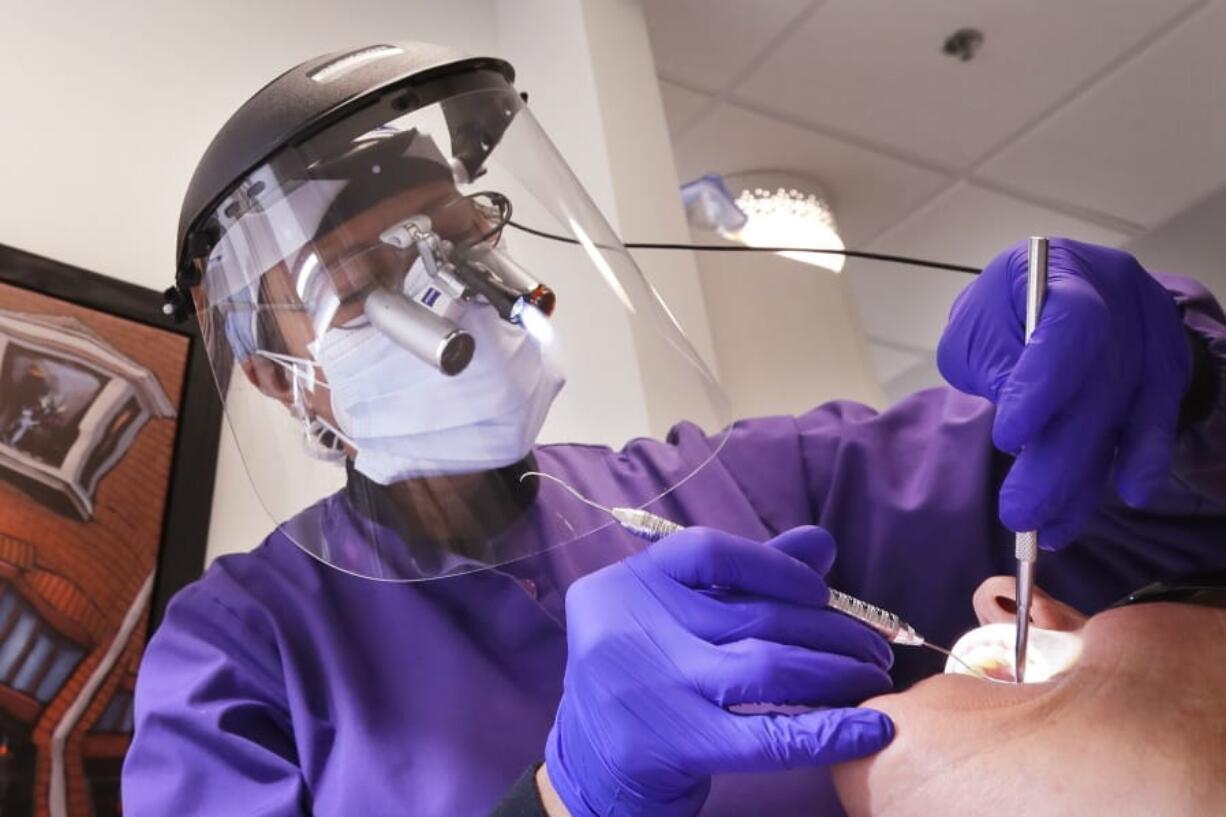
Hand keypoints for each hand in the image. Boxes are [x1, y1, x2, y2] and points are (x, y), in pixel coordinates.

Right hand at [544, 526, 894, 816]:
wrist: (591, 769)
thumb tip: (820, 543)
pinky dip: (830, 731)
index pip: (708, 552)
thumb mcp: (676, 619)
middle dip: (831, 631)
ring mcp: (646, 688)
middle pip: (752, 615)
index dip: (775, 567)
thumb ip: (740, 579)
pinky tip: (870, 729)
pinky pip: (770, 736)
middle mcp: (627, 628)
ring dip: (838, 673)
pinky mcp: (670, 747)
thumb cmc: (645, 681)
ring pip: (768, 667)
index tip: (821, 592)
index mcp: (625, 585)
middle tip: (875, 649)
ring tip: (873, 681)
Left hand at [938, 238, 1189, 546]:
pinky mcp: (1168, 364)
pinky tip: (1127, 496)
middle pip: (1099, 382)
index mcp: (1061, 270)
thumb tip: (1024, 436)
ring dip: (1088, 477)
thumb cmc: (1001, 315)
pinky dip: (1141, 460)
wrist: (1046, 295)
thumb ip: (993, 369)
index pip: (1070, 325)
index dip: (1044, 384)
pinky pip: (1157, 418)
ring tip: (1053, 529)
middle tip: (1021, 513)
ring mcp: (1152, 329)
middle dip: (1058, 457)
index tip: (1009, 439)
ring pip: (1126, 409)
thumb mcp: (976, 331)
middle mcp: (1119, 293)